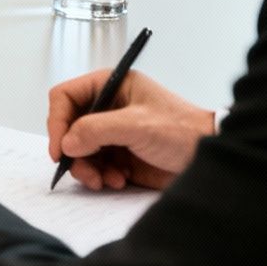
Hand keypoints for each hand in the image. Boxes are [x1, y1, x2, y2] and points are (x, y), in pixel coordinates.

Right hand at [46, 69, 215, 190]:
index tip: (60, 148)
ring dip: (87, 168)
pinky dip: (100, 176)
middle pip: (68, 127)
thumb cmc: (183, 130)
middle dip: (73, 151)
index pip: (65, 96)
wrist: (209, 157)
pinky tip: (119, 179)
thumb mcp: (138, 125)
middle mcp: (107, 107)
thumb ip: (97, 129)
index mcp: (111, 86)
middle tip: (84, 170)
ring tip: (106, 179)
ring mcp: (112, 132)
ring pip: (78, 150)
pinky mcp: (118, 154)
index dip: (57, 121)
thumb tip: (66, 142)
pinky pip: (94, 166)